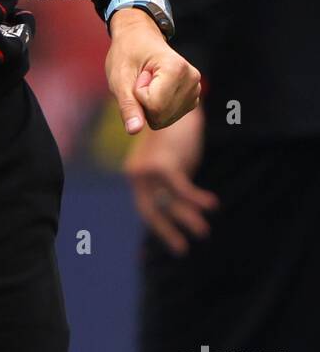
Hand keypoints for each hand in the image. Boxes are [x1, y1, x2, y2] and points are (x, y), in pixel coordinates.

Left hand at [105, 7, 200, 132]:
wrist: (139, 38)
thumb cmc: (127, 53)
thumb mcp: (119, 78)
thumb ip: (128, 105)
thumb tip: (134, 130)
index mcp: (176, 68)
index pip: (154, 106)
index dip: (137, 94)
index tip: (138, 74)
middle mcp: (192, 79)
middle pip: (160, 116)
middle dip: (143, 102)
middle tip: (142, 78)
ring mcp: (195, 89)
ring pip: (164, 119)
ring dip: (149, 105)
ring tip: (149, 80)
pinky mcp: (192, 98)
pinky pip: (168, 117)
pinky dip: (157, 107)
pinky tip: (156, 87)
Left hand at [124, 105, 218, 253]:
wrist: (174, 101)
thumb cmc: (175, 132)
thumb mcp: (172, 159)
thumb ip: (171, 179)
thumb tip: (180, 204)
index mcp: (138, 172)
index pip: (146, 206)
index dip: (159, 225)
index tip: (174, 242)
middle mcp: (139, 173)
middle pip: (152, 211)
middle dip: (167, 231)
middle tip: (182, 249)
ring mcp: (149, 170)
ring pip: (169, 204)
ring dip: (188, 219)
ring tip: (203, 232)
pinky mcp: (163, 164)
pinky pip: (182, 191)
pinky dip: (198, 200)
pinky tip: (212, 204)